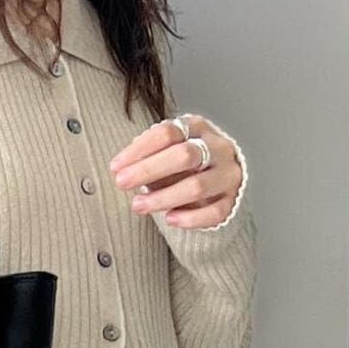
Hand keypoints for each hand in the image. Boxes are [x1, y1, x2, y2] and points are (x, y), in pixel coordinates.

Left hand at [108, 113, 243, 229]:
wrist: (219, 183)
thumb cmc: (183, 166)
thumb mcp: (165, 153)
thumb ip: (147, 156)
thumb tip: (120, 167)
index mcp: (197, 128)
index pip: (168, 132)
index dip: (140, 149)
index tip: (115, 167)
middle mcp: (217, 148)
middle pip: (184, 155)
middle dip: (149, 170)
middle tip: (122, 183)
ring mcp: (228, 175)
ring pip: (197, 186)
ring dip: (163, 197)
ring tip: (138, 206)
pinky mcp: (232, 201)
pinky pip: (213, 212)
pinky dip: (190, 218)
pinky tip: (169, 219)